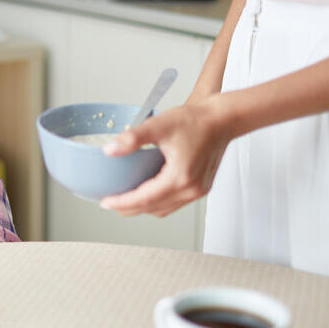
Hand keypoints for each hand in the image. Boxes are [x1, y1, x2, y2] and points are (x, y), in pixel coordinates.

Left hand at [99, 97, 231, 216]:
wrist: (223, 119)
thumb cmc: (196, 120)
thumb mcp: (159, 125)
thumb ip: (133, 138)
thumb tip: (109, 150)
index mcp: (180, 178)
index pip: (144, 199)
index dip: (122, 202)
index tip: (105, 202)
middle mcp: (191, 189)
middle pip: (153, 208)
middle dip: (129, 208)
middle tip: (110, 203)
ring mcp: (198, 191)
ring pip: (165, 209)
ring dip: (144, 207)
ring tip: (126, 200)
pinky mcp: (201, 187)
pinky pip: (175, 202)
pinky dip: (159, 202)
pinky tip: (149, 193)